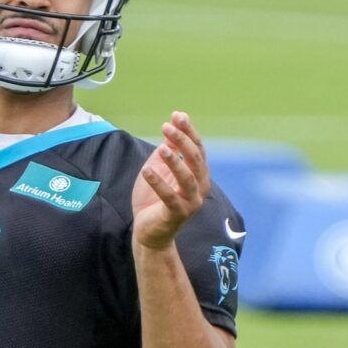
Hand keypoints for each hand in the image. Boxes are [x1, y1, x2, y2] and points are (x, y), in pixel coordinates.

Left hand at [132, 111, 208, 251]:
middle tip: (167, 126)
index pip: (197, 148)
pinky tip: (146, 171)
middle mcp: (200, 187)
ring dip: (175, 161)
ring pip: (188, 178)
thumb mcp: (159, 169)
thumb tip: (172, 124)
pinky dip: (159, 183)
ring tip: (162, 148)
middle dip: (183, 141)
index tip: (177, 115)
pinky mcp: (177, 215)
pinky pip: (170, 197)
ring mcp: (191, 202)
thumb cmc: (154, 199)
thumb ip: (167, 149)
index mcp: (198, 174)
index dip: (189, 131)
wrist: (149, 232)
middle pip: (196, 160)